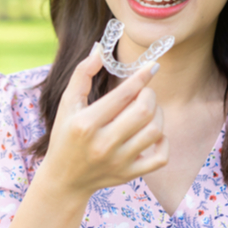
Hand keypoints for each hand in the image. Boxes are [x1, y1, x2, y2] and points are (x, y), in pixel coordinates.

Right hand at [40, 43, 168, 198]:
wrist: (64, 178)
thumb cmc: (65, 135)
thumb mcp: (66, 104)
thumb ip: (82, 74)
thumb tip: (99, 49)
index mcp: (86, 124)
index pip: (123, 95)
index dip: (141, 77)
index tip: (152, 66)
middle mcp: (103, 144)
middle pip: (144, 111)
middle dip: (149, 94)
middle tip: (144, 91)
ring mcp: (118, 161)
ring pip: (155, 131)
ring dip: (157, 114)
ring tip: (147, 109)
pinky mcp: (129, 174)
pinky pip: (160, 157)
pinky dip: (163, 141)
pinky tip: (153, 133)